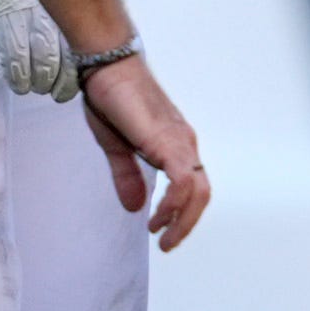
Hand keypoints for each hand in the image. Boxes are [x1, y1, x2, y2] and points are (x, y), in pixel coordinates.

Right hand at [78, 53, 209, 245]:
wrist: (108, 67)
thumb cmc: (112, 99)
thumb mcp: (117, 147)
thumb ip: (128, 176)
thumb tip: (135, 206)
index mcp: (175, 146)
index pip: (193, 187)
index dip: (183, 213)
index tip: (162, 231)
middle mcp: (184, 144)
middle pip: (201, 193)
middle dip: (186, 223)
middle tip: (167, 243)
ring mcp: (179, 142)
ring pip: (197, 189)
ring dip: (182, 218)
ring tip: (162, 234)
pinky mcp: (167, 140)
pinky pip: (183, 178)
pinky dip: (175, 201)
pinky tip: (158, 214)